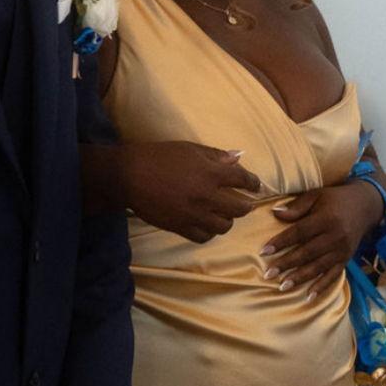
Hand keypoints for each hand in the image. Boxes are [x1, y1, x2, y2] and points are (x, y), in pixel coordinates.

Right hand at [123, 140, 262, 242]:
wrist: (130, 176)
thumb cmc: (159, 156)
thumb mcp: (188, 148)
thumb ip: (214, 155)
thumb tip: (236, 158)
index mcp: (211, 173)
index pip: (243, 179)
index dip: (253, 182)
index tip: (256, 185)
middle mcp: (207, 196)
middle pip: (239, 208)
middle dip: (246, 205)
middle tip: (244, 202)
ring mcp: (195, 215)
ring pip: (224, 226)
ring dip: (227, 220)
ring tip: (224, 214)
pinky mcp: (181, 228)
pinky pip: (204, 237)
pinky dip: (209, 232)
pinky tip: (206, 225)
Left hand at [262, 180, 381, 299]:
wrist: (364, 207)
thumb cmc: (335, 199)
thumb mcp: (316, 195)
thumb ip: (297, 206)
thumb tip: (274, 212)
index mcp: (325, 218)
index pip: (299, 232)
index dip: (281, 242)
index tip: (263, 252)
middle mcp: (335, 236)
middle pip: (307, 252)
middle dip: (286, 264)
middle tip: (268, 274)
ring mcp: (341, 250)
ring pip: (318, 267)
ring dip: (300, 278)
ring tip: (282, 286)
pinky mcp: (346, 260)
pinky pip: (333, 276)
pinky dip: (321, 287)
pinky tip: (309, 297)